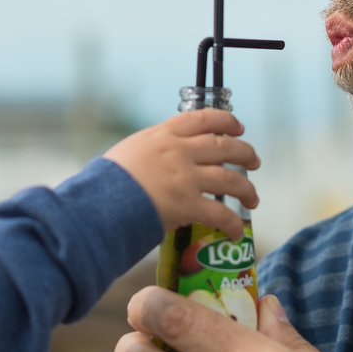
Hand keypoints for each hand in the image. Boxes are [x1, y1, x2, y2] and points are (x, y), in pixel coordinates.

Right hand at [104, 109, 258, 239]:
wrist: (99, 201)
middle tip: (253, 161)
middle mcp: (180, 152)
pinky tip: (235, 233)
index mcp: (164, 135)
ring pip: (230, 179)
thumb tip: (160, 156)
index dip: (227, 121)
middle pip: (225, 147)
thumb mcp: (130, 150)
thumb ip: (152, 149)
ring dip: (247, 190)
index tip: (237, 127)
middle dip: (245, 153)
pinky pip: (220, 214)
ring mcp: (186, 178)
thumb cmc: (106, 180)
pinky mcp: (187, 205)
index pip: (203, 118)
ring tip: (252, 198)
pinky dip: (232, 225)